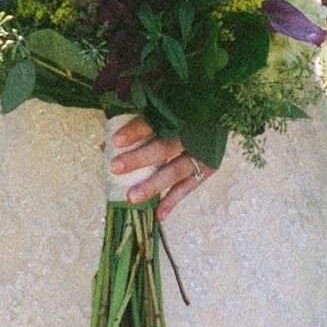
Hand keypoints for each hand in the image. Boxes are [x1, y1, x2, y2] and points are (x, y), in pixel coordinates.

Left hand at [99, 113, 214, 209]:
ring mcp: (201, 153)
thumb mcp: (165, 111)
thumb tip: (105, 147)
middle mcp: (192, 133)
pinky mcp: (207, 168)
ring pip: (175, 171)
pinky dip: (173, 201)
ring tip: (131, 197)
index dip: (135, 131)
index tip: (114, 141)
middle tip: (115, 167)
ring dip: (153, 185)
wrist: (221, 114)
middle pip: (164, 147)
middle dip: (139, 159)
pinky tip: (158, 215)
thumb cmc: (184, 112)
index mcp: (180, 113)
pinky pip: (188, 187)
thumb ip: (136, 126)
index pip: (155, 121)